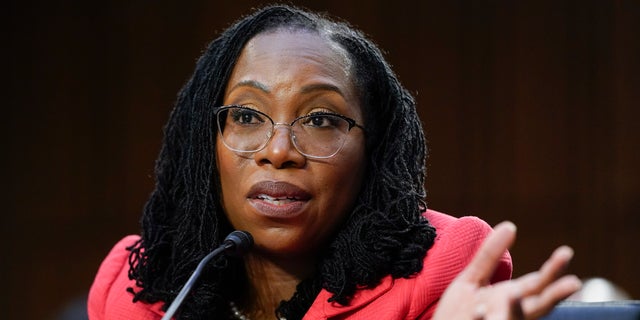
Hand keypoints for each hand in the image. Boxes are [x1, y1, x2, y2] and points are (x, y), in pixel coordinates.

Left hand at [432, 221, 581, 319]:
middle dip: (554, 296)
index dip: (553, 269)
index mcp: (510, 300)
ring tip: (514, 295)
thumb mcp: (473, 279)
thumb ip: (489, 256)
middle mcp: (508, 315)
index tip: (566, 252)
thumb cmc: (459, 312)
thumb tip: (511, 225)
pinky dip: (481, 319)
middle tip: (574, 283)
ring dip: (516, 310)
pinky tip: (479, 310)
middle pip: (537, 306)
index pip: (537, 284)